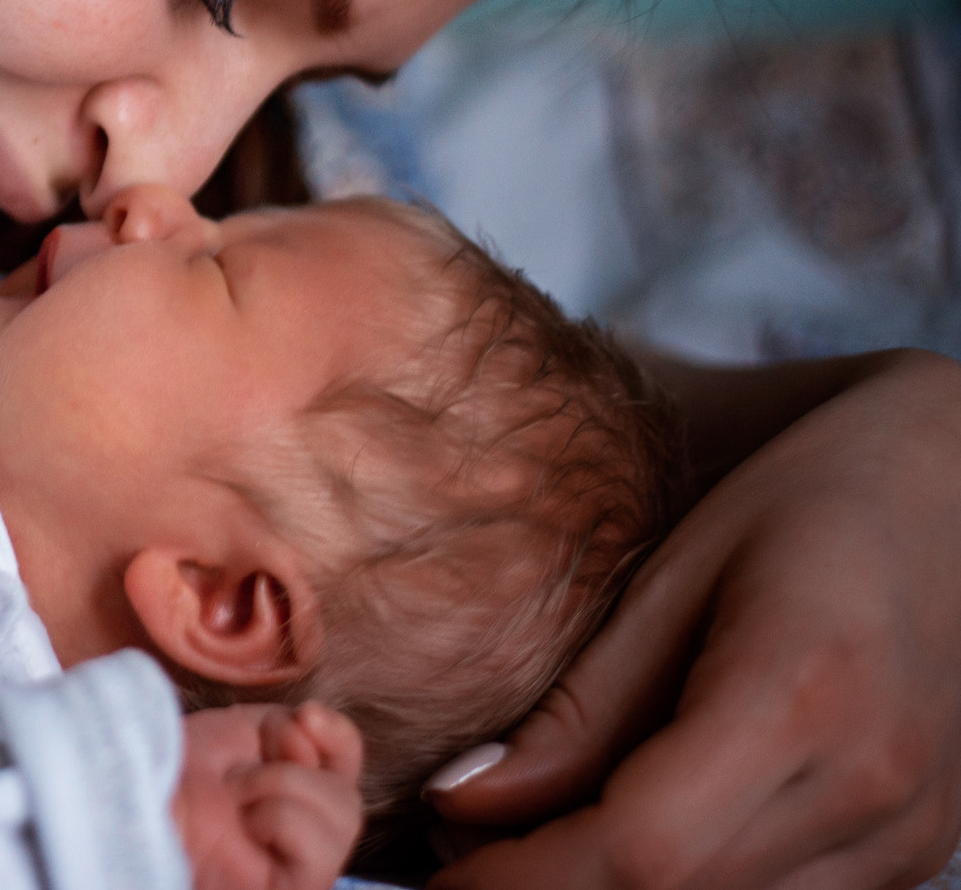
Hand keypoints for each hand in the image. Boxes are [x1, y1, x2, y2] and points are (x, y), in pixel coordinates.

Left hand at [174, 701, 364, 889]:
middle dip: (294, 766)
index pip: (345, 766)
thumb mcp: (230, 729)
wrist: (127, 801)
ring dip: (282, 786)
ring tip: (233, 797)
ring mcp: (298, 869)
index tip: (307, 715)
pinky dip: (282, 819)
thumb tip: (309, 747)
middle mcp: (299, 835)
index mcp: (289, 791)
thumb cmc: (167, 770)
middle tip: (236, 775)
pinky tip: (244, 827)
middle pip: (349, 797)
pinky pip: (320, 855)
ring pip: (345, 818)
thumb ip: (283, 728)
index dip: (339, 736)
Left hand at [429, 349, 960, 889]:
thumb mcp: (677, 573)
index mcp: (803, 696)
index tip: (436, 867)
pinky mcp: (916, 854)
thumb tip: (461, 804)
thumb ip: (580, 706)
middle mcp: (873, 789)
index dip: (523, 882)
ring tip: (520, 844)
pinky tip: (615, 840)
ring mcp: (910, 836)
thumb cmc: (809, 498)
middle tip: (452, 855)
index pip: (643, 852)